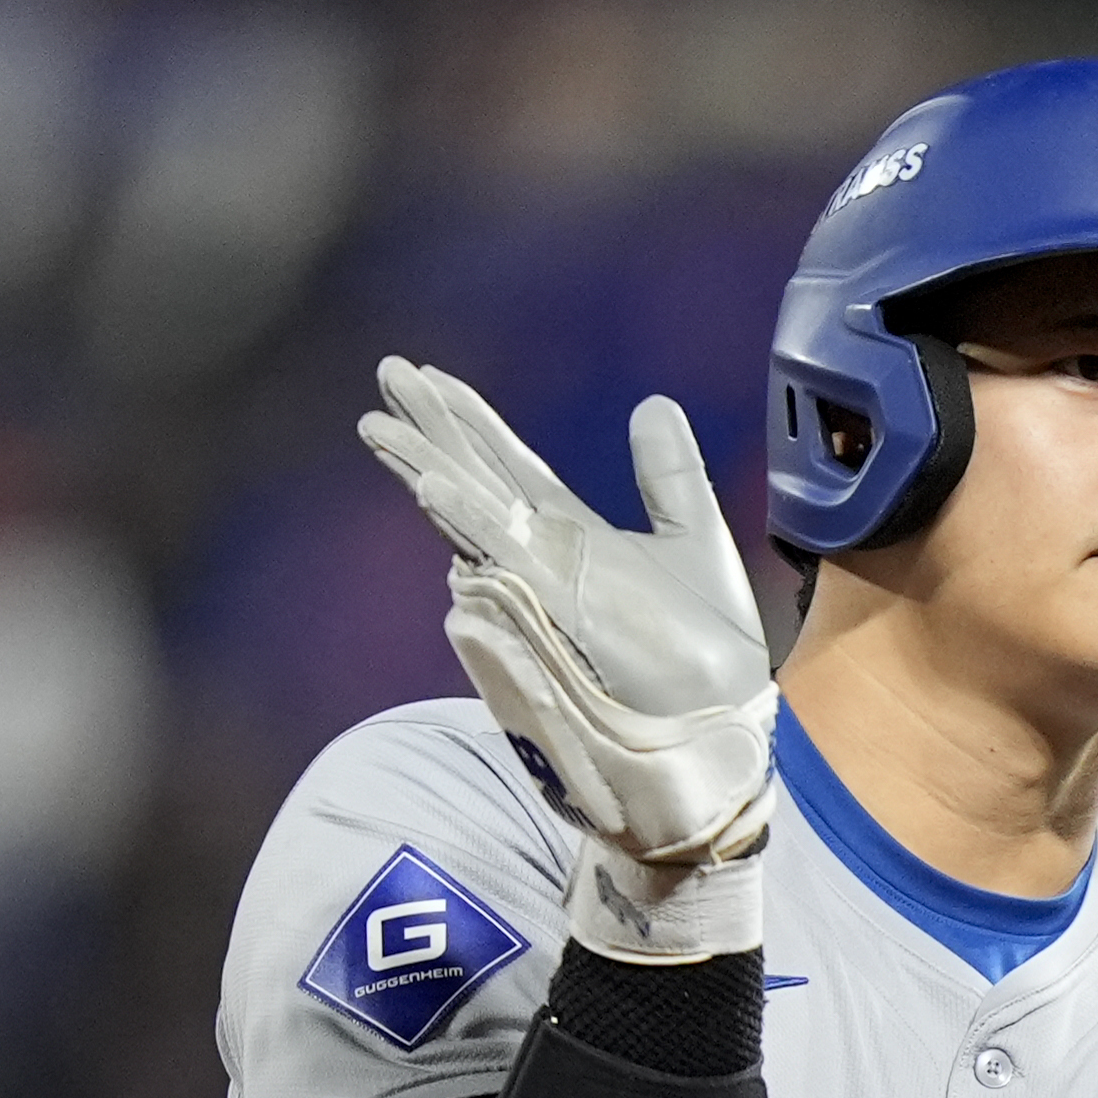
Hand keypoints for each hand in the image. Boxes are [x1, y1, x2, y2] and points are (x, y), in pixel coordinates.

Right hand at [359, 360, 776, 875]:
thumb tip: (651, 403)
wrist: (718, 725)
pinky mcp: (553, 614)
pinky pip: (500, 562)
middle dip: (432, 430)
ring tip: (380, 423)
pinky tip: (434, 484)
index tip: (427, 378)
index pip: (509, 468)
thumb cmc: (707, 651)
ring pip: (472, 516)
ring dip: (428, 467)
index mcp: (573, 538)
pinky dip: (467, 522)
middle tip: (386, 373)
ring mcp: (543, 586)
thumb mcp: (696, 539)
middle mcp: (545, 559)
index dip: (471, 423)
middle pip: (477, 480)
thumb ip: (669, 475)